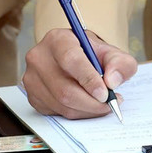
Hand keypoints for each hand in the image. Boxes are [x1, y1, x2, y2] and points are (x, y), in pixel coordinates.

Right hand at [22, 27, 137, 118]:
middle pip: (64, 88)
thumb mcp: (111, 52)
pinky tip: (87, 105)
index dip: (88, 79)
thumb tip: (112, 81)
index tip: (105, 94)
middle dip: (91, 102)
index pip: (70, 60)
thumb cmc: (92, 54)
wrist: (75, 58)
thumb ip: (119, 62)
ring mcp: (32, 78)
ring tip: (103, 104)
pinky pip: (56, 112)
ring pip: (61, 104)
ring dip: (86, 110)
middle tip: (110, 104)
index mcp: (57, 39)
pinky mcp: (32, 96)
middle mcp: (39, 57)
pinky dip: (77, 113)